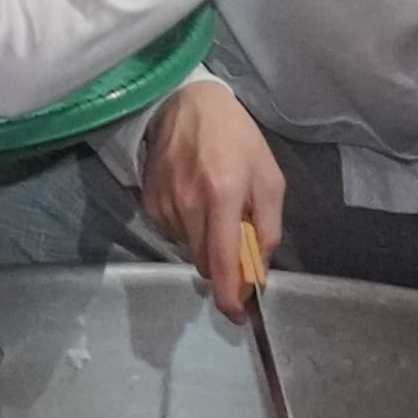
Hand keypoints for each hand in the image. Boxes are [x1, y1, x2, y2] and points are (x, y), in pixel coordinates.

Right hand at [142, 77, 288, 317]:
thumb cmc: (235, 139)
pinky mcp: (148, 203)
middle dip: (223, 266)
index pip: (222, 262)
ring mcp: (164, 205)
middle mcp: (188, 205)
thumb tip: (260, 266)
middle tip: (236, 243)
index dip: (230, 296)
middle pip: (205, 264)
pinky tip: (193, 201)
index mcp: (223, 197)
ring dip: (205, 244)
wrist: (184, 103)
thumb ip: (269, 225)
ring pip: (188, 250)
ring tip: (213, 210)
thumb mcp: (269, 177)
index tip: (237, 314)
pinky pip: (173, 234)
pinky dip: (188, 230)